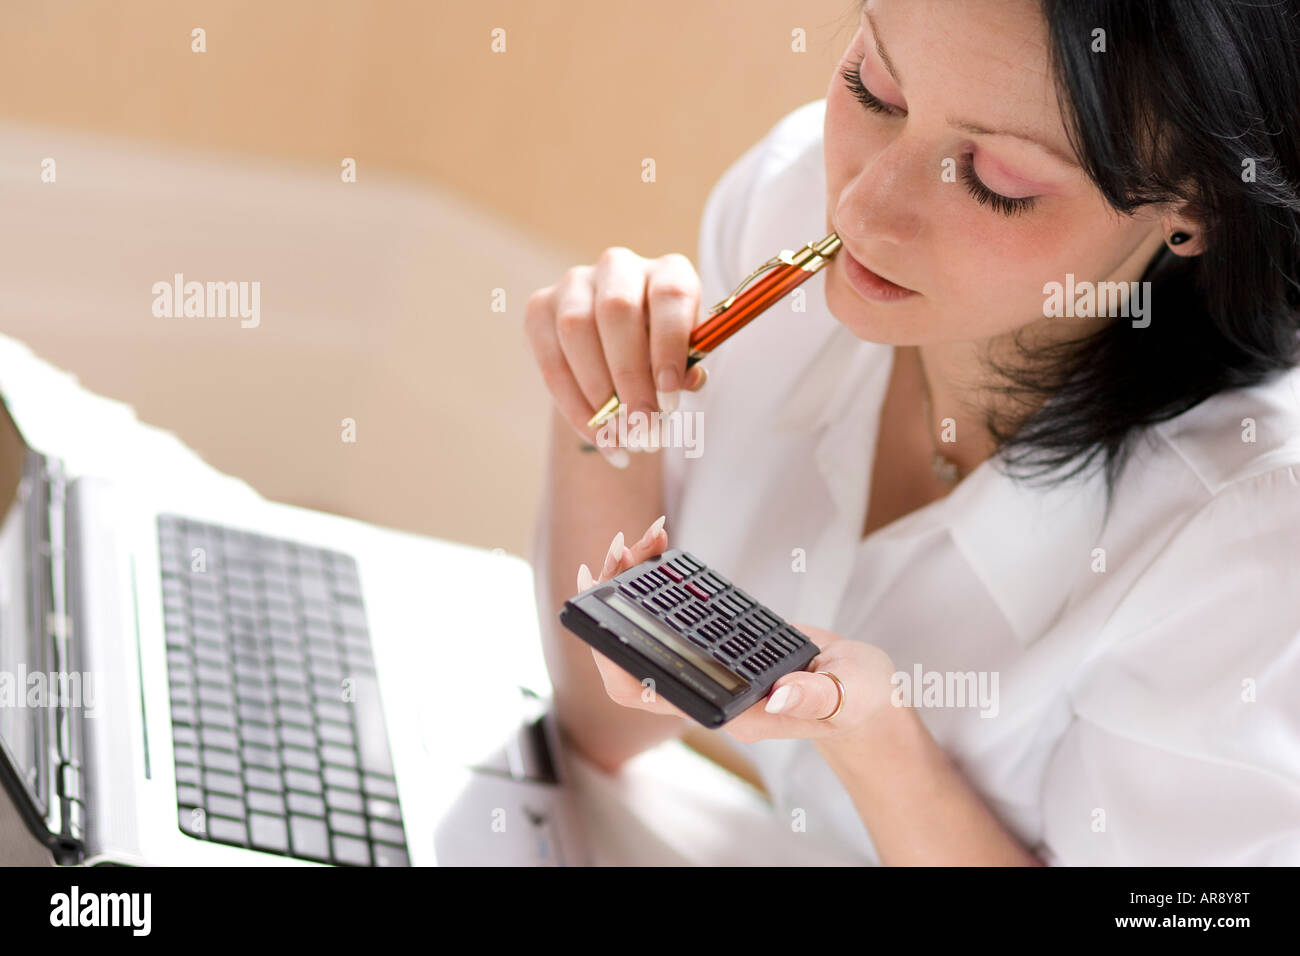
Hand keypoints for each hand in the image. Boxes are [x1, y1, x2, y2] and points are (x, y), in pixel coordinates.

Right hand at [526, 248, 707, 467]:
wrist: (620, 350)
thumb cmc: (662, 355)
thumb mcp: (683, 361)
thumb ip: (685, 369)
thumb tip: (685, 382)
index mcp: (668, 271)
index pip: (669, 295)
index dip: (670, 346)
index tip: (669, 398)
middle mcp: (619, 267)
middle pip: (617, 310)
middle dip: (629, 376)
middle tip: (643, 426)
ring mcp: (574, 283)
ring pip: (576, 330)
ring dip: (598, 392)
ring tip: (619, 436)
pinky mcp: (540, 308)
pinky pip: (550, 358)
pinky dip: (573, 405)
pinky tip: (597, 437)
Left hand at [577, 519, 898, 738]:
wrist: (862, 693)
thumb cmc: (856, 699)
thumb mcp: (847, 695)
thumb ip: (817, 698)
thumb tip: (781, 697)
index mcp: (727, 708)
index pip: (649, 693)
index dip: (615, 660)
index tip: (602, 619)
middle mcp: (709, 688)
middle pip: (637, 653)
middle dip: (616, 603)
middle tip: (618, 550)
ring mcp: (712, 664)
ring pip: (651, 628)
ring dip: (636, 584)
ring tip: (640, 538)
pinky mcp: (722, 639)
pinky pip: (677, 611)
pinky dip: (664, 579)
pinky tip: (662, 548)